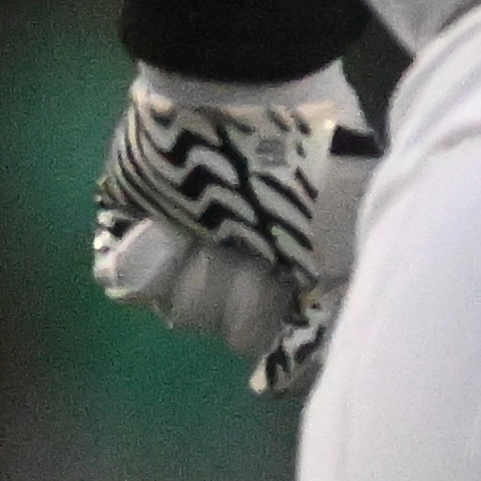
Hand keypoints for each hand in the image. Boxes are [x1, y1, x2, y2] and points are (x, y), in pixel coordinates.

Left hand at [93, 62, 379, 400]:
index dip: (272, 319)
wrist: (242, 95)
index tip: (287, 280)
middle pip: (223, 330)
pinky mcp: (132, 231)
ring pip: (175, 311)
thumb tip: (271, 386)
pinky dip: (144, 259)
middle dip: (236, 290)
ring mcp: (187, 247)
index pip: (267, 341)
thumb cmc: (314, 166)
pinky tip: (163, 223)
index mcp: (292, 267)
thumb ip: (326, 323)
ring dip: (195, 266)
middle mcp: (240, 261)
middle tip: (252, 244)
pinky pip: (124, 286)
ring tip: (208, 221)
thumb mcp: (356, 242)